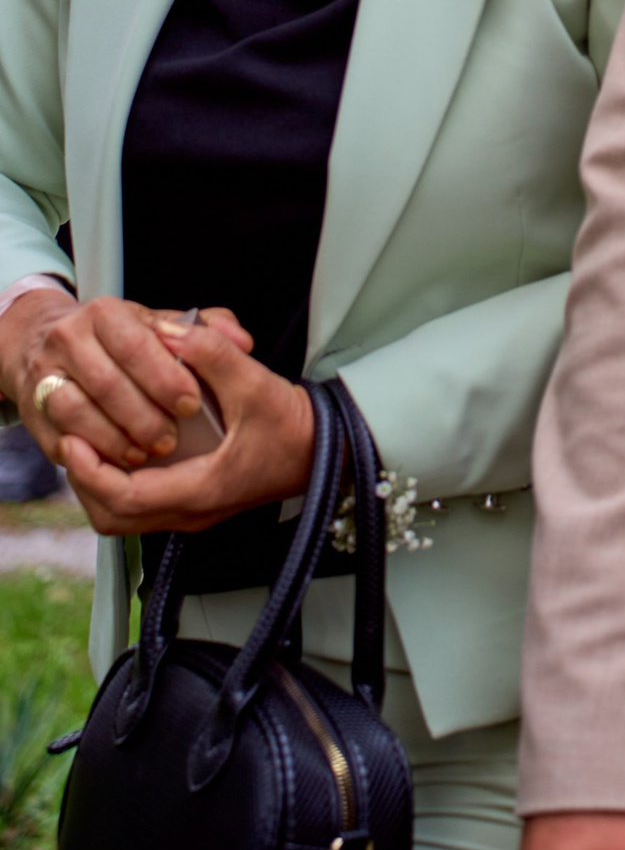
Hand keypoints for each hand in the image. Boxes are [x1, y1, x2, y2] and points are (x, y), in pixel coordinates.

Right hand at [0, 292, 247, 474]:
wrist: (50, 344)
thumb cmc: (121, 339)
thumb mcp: (162, 324)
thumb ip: (208, 329)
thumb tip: (242, 342)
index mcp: (105, 313)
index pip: (136, 345)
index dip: (165, 378)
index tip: (191, 404)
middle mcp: (69, 339)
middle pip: (107, 383)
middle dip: (145, 416)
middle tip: (172, 440)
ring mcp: (45, 376)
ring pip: (78, 412)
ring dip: (117, 439)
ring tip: (148, 453)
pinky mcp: (35, 412)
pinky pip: (62, 438)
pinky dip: (94, 453)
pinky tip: (120, 461)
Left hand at [57, 316, 314, 539]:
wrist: (327, 450)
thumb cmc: (295, 427)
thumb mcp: (256, 384)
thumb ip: (213, 354)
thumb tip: (171, 330)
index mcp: (203, 489)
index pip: (127, 498)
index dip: (93, 471)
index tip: (74, 440)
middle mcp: (193, 511)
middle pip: (114, 519)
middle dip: (86, 484)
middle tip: (72, 444)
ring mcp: (194, 512)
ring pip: (125, 519)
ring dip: (100, 487)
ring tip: (89, 448)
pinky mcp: (197, 503)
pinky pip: (142, 508)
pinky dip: (120, 486)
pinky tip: (120, 454)